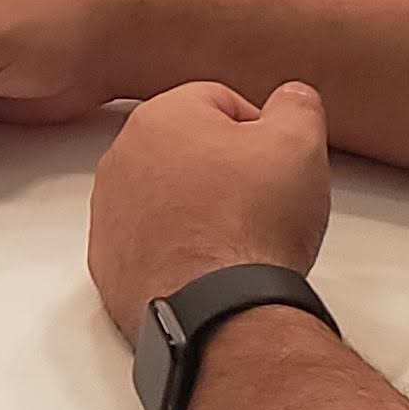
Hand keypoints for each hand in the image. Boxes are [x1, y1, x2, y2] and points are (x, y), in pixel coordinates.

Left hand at [87, 82, 337, 332]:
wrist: (220, 309)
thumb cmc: (250, 227)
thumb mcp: (299, 143)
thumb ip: (296, 106)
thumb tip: (292, 100)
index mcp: (161, 117)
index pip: (219, 101)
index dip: (259, 129)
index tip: (276, 160)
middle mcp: (122, 159)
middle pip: (187, 148)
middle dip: (225, 167)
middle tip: (261, 197)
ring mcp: (110, 213)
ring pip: (166, 194)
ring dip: (199, 207)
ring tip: (237, 235)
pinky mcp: (109, 261)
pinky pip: (150, 240)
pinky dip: (177, 247)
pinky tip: (210, 263)